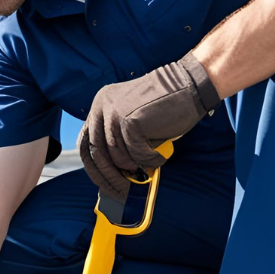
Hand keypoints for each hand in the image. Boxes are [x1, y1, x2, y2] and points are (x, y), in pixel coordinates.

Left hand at [77, 51, 219, 200]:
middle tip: (124, 188)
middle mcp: (102, 107)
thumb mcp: (131, 119)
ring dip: (134, 166)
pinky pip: (136, 154)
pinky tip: (160, 158)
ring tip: (148, 166)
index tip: (104, 183)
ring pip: (116, 155)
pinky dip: (149, 161)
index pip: (85, 142)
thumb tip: (109, 172)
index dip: (93, 167)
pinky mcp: (130, 120)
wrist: (189, 85)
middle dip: (109, 175)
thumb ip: (117, 138)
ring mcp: (114, 112)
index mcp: (99, 105)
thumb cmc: (164, 106)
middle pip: (96, 152)